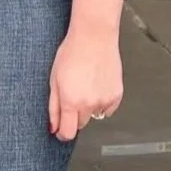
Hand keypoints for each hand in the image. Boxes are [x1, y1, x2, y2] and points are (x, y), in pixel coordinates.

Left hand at [48, 24, 122, 141]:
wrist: (94, 37)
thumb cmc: (72, 52)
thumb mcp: (54, 79)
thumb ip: (54, 106)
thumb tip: (54, 126)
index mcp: (71, 101)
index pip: (68, 132)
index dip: (62, 134)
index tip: (60, 130)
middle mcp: (89, 104)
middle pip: (80, 124)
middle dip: (74, 115)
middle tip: (72, 94)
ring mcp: (105, 101)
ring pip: (94, 116)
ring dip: (89, 107)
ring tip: (86, 85)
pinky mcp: (116, 96)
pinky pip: (107, 109)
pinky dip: (102, 102)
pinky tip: (97, 84)